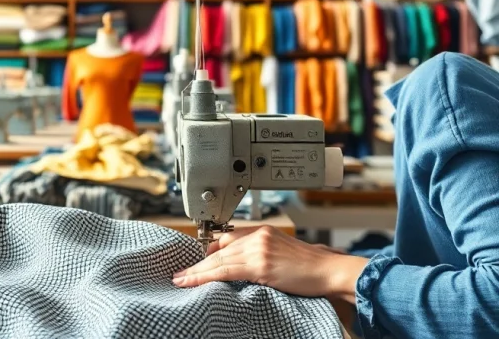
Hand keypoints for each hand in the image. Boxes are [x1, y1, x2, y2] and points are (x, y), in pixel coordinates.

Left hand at [172, 226, 367, 301]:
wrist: (331, 270)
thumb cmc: (312, 267)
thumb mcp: (282, 253)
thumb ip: (261, 254)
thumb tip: (240, 266)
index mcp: (263, 231)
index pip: (227, 238)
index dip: (209, 252)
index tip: (196, 262)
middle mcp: (258, 236)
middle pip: (219, 249)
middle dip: (198, 263)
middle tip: (181, 273)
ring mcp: (258, 249)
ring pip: (219, 260)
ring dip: (197, 272)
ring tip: (181, 280)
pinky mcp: (260, 264)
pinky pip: (226, 270)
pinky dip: (206, 276)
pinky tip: (194, 281)